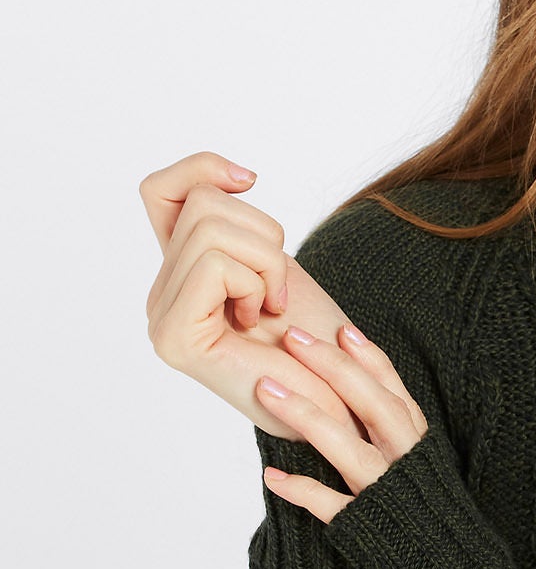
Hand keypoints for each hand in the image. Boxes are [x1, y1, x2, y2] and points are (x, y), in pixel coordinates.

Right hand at [141, 150, 365, 441]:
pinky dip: (254, 282)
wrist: (341, 400)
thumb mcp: (279, 262)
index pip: (162, 191)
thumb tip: (236, 176)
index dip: (203, 168)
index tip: (251, 180)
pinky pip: (215, 264)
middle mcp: (161, 294)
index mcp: (179, 273)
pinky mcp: (174, 337)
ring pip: (210, 226)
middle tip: (277, 289)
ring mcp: (162, 316)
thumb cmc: (317, 340)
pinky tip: (261, 320)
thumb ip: (240, 224)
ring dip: (266, 261)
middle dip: (263, 233)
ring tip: (271, 307)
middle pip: (201, 201)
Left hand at [258, 323, 430, 523]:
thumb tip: (360, 396)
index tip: (340, 330)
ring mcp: (385, 492)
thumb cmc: (430, 515)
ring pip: (347, 448)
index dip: (368, 358)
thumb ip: (396, 433)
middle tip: (293, 338)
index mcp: (418, 443)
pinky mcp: (367, 526)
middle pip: (371, 406)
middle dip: (331, 368)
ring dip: (305, 415)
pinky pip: (332, 506)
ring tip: (266, 389)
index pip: (392, 391)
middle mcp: (405, 462)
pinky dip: (303, 490)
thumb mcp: (422, 466)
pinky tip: (272, 476)